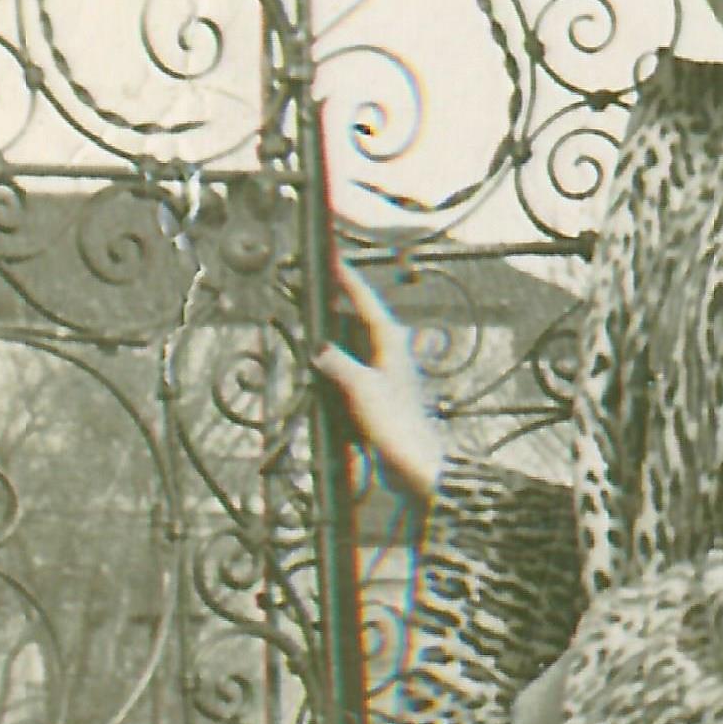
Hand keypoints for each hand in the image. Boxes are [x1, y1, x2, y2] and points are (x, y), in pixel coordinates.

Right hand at [311, 264, 445, 501]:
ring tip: (310, 318)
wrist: (412, 464)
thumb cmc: (395, 426)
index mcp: (391, 343)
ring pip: (354, 341)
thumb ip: (338, 364)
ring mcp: (385, 371)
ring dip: (333, 331)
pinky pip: (352, 364)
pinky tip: (321, 360)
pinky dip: (336, 358)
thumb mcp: (361, 389)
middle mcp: (391, 352)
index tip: (331, 259)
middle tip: (309, 289)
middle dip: (334, 304)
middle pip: (358, 318)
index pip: (365, 301)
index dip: (347, 280)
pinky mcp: (380, 391)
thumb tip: (320, 348)